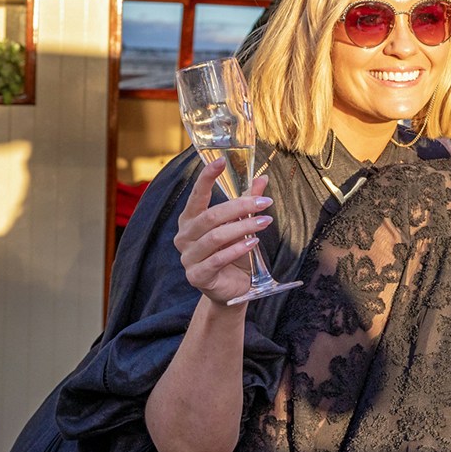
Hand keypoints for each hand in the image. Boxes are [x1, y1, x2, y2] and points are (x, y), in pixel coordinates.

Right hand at [174, 159, 272, 306]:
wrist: (232, 290)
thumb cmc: (234, 255)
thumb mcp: (242, 227)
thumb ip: (247, 203)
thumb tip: (262, 179)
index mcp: (191, 220)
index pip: (196, 195)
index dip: (207, 178)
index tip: (220, 161)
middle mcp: (184, 237)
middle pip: (211, 216)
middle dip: (240, 207)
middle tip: (265, 203)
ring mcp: (188, 257)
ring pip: (215, 237)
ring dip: (243, 227)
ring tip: (264, 221)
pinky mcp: (197, 275)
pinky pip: (217, 259)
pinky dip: (237, 249)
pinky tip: (253, 243)